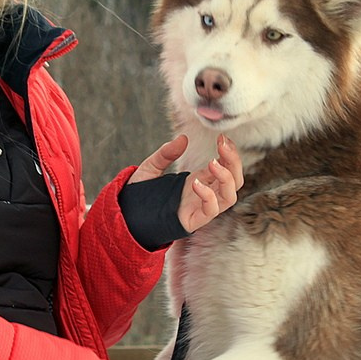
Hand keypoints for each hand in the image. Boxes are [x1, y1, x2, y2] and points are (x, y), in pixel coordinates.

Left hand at [128, 134, 242, 233]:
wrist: (125, 215)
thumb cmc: (140, 194)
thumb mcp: (151, 167)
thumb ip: (166, 153)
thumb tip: (183, 138)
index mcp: (199, 180)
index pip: (227, 168)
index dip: (230, 153)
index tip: (222, 138)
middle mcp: (203, 194)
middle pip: (235, 181)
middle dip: (234, 161)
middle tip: (223, 145)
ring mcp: (199, 207)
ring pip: (229, 197)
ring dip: (226, 178)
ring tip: (212, 162)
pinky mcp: (192, 221)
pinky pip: (211, 211)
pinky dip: (208, 195)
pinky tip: (195, 182)